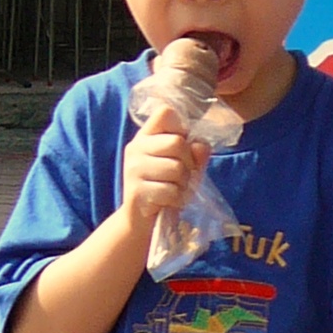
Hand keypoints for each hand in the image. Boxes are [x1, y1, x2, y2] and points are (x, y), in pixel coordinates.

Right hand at [120, 104, 208, 236]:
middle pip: (177, 142)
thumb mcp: (186, 167)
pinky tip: (167, 201)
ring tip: (174, 189)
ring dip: (183, 184)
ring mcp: (133, 169)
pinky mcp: (136, 191)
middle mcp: (136, 148)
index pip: (165, 112)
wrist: (143, 221)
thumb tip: (200, 145)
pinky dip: (176, 199)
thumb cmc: (166, 188)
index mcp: (146, 136)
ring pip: (176, 168)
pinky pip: (171, 190)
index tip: (180, 145)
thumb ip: (196, 153)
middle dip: (188, 163)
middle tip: (181, 176)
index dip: (181, 127)